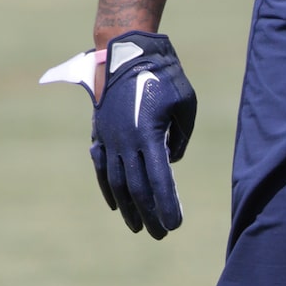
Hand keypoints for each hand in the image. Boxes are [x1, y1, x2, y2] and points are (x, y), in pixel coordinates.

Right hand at [90, 32, 196, 238]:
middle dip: (150, 214)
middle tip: (160, 234)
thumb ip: (180, 138)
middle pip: (137, 188)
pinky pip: (102, 168)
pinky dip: (109, 189)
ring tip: (138, 227)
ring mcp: (109, 138)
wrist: (127, 52)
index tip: (174, 226)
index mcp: (148, 134)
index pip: (159, 180)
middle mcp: (125, 141)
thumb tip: (169, 163)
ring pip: (117, 182)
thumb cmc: (164, 76)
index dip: (166, 205)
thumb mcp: (184, 104)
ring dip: (128, 207)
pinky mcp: (100, 134)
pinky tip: (117, 206)